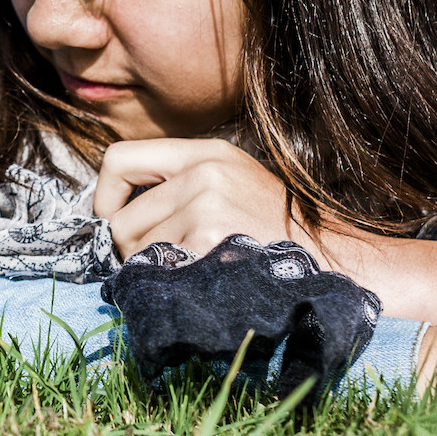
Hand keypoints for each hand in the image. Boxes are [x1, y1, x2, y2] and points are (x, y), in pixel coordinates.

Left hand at [94, 137, 316, 258]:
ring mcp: (207, 205)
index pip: (119, 158)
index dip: (104, 196)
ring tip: (195, 268)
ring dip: (155, 269)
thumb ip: (177, 186)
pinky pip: (158, 269)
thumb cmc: (273, 229)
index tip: (113, 220)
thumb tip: (110, 215)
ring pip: (137, 250)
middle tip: (164, 262)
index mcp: (206, 152)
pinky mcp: (209, 239)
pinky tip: (201, 280)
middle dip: (131, 250)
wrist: (332, 258)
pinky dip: (170, 283)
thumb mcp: (230, 183)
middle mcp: (203, 172)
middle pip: (121, 219)